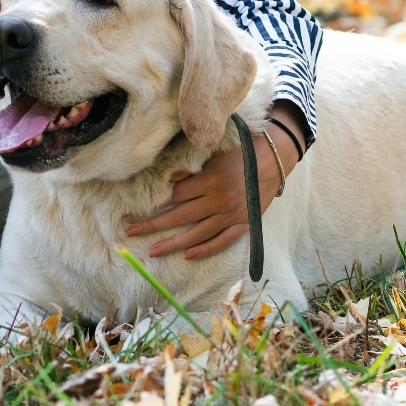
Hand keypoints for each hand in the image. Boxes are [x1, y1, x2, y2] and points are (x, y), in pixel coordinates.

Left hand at [125, 104, 304, 259]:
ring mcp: (233, 214)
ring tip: (152, 251)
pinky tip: (188, 256)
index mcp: (209, 180)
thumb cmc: (241, 149)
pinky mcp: (245, 222)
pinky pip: (223, 240)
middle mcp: (219, 200)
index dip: (152, 205)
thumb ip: (192, 167)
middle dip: (153, 226)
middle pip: (179, 217)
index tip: (133, 212)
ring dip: (173, 244)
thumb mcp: (214, 152)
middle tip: (130, 233)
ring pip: (198, 234)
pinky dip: (206, 249)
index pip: (174, 197)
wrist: (276, 156)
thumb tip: (169, 180)